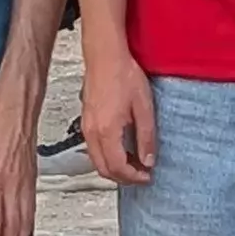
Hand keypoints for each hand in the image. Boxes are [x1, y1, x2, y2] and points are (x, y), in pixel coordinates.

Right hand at [81, 45, 157, 186]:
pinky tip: (122, 150)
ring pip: (97, 161)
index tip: (147, 176)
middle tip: (142, 175)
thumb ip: (146, 137)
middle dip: (124, 178)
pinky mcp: (86, 122)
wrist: (105, 57)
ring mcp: (86, 128)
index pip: (118, 168)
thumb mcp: (144, 107)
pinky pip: (93, 149)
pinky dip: (107, 157)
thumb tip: (148, 160)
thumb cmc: (124, 75)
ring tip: (134, 164)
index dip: (134, 177)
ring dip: (115, 168)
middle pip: (104, 169)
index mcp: (107, 131)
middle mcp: (92, 133)